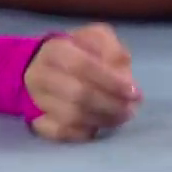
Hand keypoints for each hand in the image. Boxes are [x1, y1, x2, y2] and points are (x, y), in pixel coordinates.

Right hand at [24, 24, 140, 141]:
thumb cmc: (78, 51)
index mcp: (55, 49)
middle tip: (130, 109)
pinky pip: (62, 133)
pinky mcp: (38, 121)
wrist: (45, 66)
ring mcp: (37, 100)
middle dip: (111, 104)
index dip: (112, 82)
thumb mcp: (97, 38)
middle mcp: (40, 75)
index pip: (83, 66)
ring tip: (120, 116)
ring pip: (71, 117)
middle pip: (78, 95)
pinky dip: (84, 132)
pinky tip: (98, 125)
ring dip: (102, 120)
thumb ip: (113, 50)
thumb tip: (123, 78)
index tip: (134, 92)